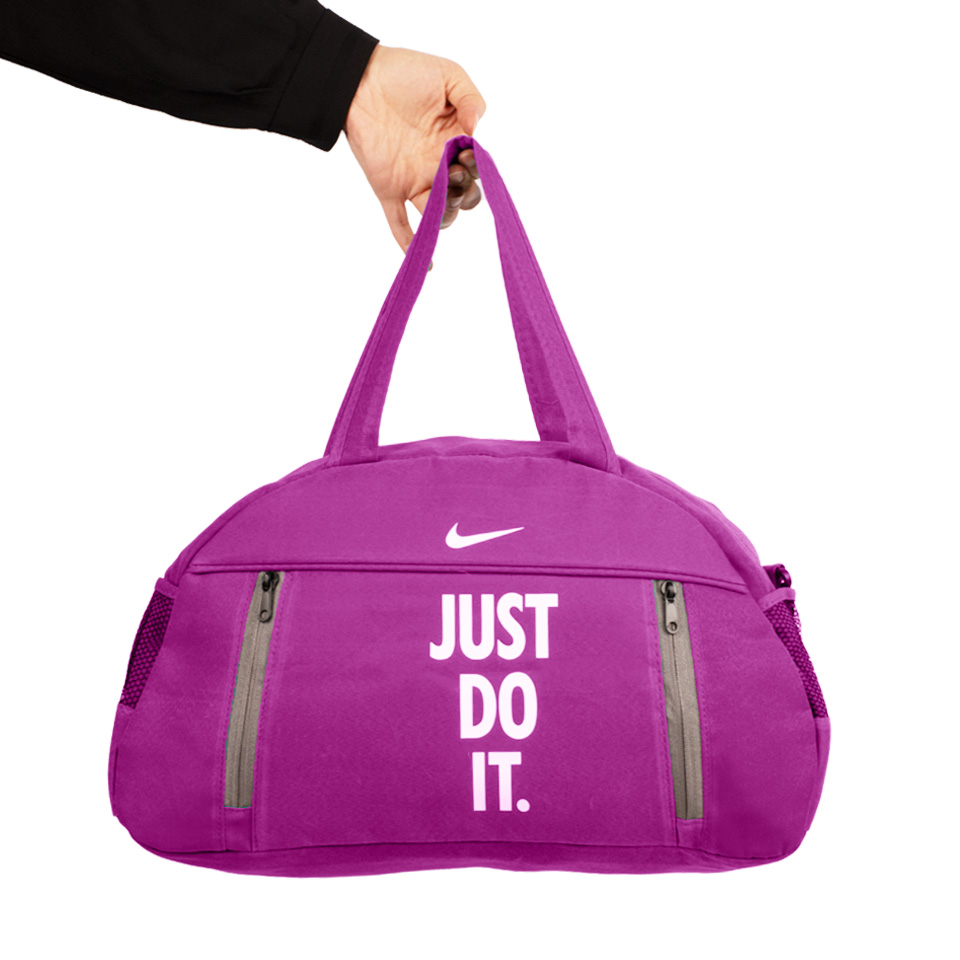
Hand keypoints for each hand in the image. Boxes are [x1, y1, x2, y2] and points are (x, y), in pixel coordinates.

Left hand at [344, 46, 484, 253]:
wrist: (358, 78)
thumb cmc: (404, 72)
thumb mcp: (448, 75)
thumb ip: (471, 99)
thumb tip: (476, 132)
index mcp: (456, 143)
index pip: (478, 170)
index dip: (478, 169)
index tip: (467, 154)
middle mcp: (438, 166)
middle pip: (465, 198)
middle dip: (467, 194)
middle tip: (454, 172)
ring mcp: (415, 180)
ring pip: (440, 214)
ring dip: (447, 214)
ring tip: (443, 193)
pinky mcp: (389, 189)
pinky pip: (401, 224)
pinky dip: (412, 246)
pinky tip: (425, 266)